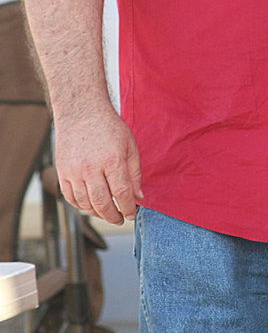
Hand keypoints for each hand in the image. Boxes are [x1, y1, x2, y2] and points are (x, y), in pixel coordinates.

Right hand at [53, 106, 142, 224]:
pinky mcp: (62, 172)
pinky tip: (90, 206)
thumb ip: (135, 172)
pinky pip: (70, 197)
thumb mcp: (130, 146)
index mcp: (112, 160)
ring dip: (97, 213)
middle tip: (120, 219)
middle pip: (102, 203)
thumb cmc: (109, 127)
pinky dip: (81, 206)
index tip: (132, 214)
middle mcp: (91, 168)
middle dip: (113, 216)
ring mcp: (74, 171)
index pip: (121, 193)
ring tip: (107, 213)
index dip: (128, 208)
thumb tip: (138, 196)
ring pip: (85, 203)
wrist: (82, 113)